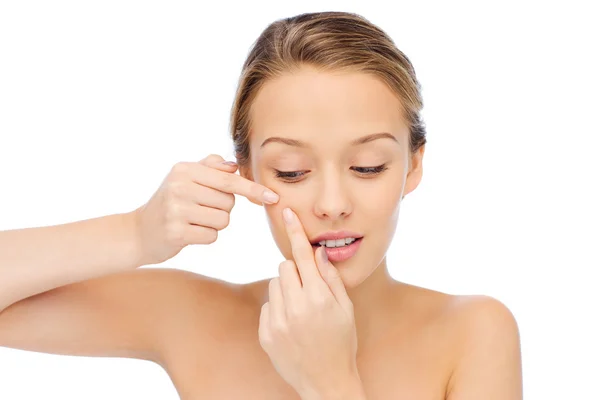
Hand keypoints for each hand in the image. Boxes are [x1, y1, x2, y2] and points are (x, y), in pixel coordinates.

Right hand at [132, 154, 278, 264]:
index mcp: (185, 170)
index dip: (252, 189)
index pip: (229, 180)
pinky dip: (205, 236)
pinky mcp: (176, 232)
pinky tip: (188, 233)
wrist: (138, 232)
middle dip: (222, 208)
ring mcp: (176, 210)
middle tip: (199, 209)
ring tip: (193, 221)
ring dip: (214, 224)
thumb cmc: (169, 203)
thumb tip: (234, 165)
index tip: (272, 197)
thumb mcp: (184, 178)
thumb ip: (210, 166)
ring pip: (223, 220)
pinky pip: (212, 236)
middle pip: (229, 202)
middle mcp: (180, 186)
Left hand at [258, 207, 358, 397]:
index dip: (295, 232)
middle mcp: (295, 308)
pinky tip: (292, 326)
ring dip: (286, 290)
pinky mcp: (266, 334)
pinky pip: (268, 306)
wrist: (326, 382)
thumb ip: (331, 278)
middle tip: (308, 288)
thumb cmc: (342, 343)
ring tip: (301, 310)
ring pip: (274, 285)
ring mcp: (278, 322)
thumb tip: (319, 252)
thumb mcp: (346, 309)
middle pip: (284, 267)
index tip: (286, 212)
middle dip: (295, 271)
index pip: (302, 256)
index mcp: (318, 298)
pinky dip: (278, 309)